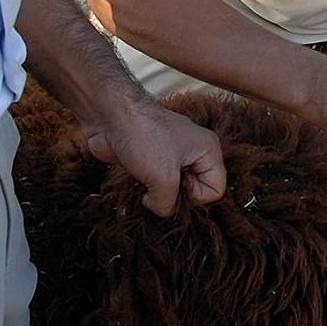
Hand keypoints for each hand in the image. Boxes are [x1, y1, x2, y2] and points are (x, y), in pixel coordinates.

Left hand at [83, 99, 226, 216]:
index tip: (175, 188)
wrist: (111, 115)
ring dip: (160, 192)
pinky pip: (158, 183)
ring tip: (147, 180)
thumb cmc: (142, 134)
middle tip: (159, 185)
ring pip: (175, 188)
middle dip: (176, 195)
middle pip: (196, 190)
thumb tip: (161, 210)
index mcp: (208, 151)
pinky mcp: (153, 159)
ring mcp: (173, 155)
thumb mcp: (163, 178)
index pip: (215, 190)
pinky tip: (138, 179)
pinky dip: (148, 187)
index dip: (195, 197)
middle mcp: (195, 152)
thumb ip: (167, 204)